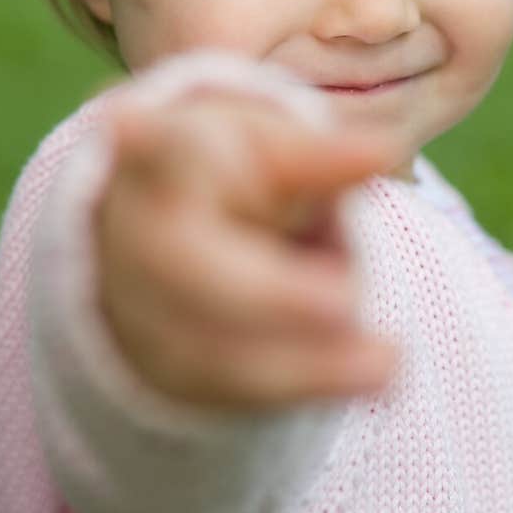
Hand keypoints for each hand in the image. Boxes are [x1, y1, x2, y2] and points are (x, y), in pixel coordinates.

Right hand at [94, 90, 400, 409]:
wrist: (175, 239)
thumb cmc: (234, 175)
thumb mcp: (272, 151)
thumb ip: (320, 157)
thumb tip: (381, 150)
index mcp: (163, 162)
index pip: (154, 151)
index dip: (139, 140)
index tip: (124, 122)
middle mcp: (138, 237)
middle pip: (185, 269)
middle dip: (270, 294)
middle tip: (347, 299)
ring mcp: (144, 310)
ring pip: (214, 347)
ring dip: (304, 360)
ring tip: (388, 360)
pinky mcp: (173, 368)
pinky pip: (237, 390)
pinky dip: (309, 384)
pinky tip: (377, 375)